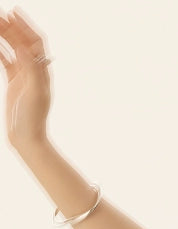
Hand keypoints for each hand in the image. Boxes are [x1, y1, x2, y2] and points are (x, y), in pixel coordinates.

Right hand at [0, 7, 51, 149]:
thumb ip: (32, 70)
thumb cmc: (33, 118)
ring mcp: (23, 75)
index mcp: (41, 71)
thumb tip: (26, 48)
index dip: (26, 25)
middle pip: (23, 42)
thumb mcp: (34, 93)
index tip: (14, 12)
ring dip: (4, 34)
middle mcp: (34, 71)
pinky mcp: (14, 82)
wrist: (26, 136)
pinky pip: (6, 60)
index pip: (36, 42)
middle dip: (11, 27)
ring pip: (13, 48)